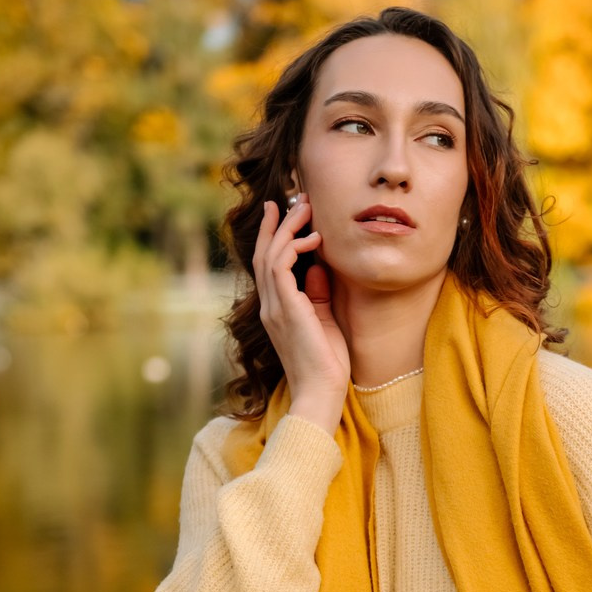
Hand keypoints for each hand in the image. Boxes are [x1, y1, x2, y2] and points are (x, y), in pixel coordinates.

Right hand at [253, 198, 350, 426]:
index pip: (269, 264)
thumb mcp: (324, 321)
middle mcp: (270, 306)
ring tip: (305, 208)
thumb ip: (317, 295)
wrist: (321, 393)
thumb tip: (320, 268)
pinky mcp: (285, 310)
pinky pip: (281, 267)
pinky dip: (294, 248)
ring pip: (270, 255)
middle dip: (279, 222)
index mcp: (277, 309)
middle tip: (296, 198)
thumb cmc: (326, 365)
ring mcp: (274, 307)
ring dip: (288, 227)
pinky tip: (313, 238)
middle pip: (265, 253)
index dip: (276, 235)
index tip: (287, 210)